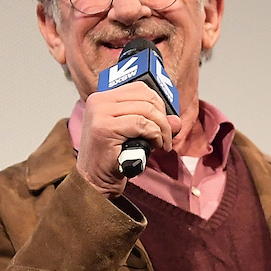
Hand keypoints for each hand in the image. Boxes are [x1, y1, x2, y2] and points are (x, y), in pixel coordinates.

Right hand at [75, 81, 180, 196]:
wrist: (94, 182)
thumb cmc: (113, 158)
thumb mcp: (136, 135)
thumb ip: (154, 123)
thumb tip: (176, 120)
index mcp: (102, 98)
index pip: (140, 88)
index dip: (159, 104)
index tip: (164, 123)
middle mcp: (98, 101)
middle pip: (146, 98)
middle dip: (163, 118)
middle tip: (166, 137)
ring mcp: (99, 113)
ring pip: (146, 110)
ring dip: (161, 129)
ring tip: (162, 144)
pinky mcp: (104, 128)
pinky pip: (141, 124)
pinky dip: (154, 135)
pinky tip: (155, 146)